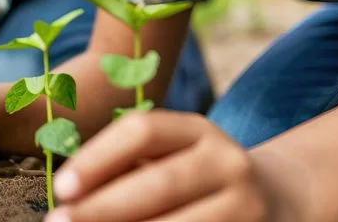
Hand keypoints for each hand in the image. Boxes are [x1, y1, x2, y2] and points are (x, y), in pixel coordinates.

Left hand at [46, 111, 271, 221]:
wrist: (275, 200)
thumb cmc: (195, 176)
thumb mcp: (170, 155)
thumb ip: (127, 166)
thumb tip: (71, 192)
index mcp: (197, 129)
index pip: (142, 130)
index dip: (98, 157)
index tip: (62, 186)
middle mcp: (227, 161)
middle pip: (159, 182)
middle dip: (104, 207)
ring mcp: (246, 206)